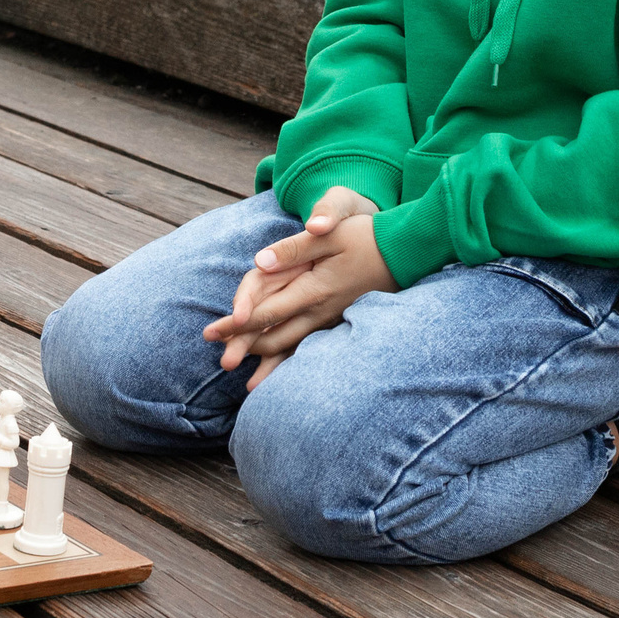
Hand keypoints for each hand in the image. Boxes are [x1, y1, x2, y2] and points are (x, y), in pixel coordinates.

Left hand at [204, 186, 394, 386]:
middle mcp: (321, 311)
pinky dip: (294, 361)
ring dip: (269, 362)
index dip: (235, 324)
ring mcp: (333, 318)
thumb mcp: (329, 234)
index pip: (264, 313)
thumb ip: (293, 249)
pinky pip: (312, 346)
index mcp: (313, 289)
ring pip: (294, 347)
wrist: (408, 251)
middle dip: (246, 349)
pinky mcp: (341, 319)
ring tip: (248, 383)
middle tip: (220, 360)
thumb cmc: (367, 237)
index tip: (210, 332)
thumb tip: (259, 262)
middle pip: (275, 337)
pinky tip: (287, 372)